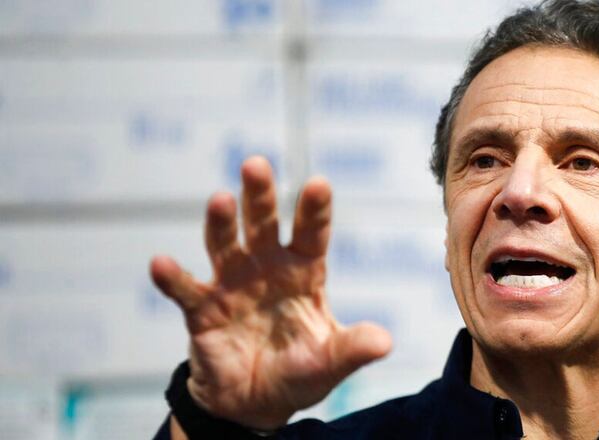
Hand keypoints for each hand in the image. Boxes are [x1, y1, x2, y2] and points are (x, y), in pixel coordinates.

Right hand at [150, 156, 391, 429]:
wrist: (255, 403)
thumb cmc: (298, 372)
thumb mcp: (329, 362)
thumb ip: (352, 348)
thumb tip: (385, 343)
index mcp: (303, 272)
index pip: (311, 234)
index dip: (314, 211)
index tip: (319, 184)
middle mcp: (266, 268)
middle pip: (263, 225)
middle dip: (260, 196)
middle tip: (256, 165)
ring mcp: (232, 284)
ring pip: (224, 245)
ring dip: (220, 224)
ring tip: (220, 200)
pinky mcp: (202, 309)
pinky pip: (185, 289)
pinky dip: (173, 277)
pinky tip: (161, 263)